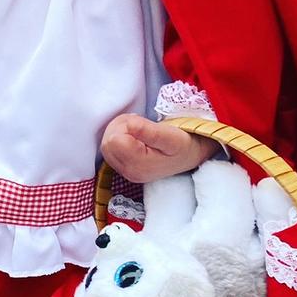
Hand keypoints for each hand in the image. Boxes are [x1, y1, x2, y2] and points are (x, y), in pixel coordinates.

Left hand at [101, 114, 217, 182]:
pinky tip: (134, 136)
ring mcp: (125, 171)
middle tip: (139, 124)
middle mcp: (129, 172)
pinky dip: (118, 137)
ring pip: (106, 144)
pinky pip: (109, 148)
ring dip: (119, 130)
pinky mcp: (123, 166)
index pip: (113, 140)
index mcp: (139, 165)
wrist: (190, 155)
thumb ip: (147, 131)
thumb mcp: (170, 135)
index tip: (141, 124)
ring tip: (139, 129)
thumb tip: (128, 126)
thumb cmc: (182, 144)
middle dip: (120, 127)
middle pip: (107, 142)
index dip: (125, 125)